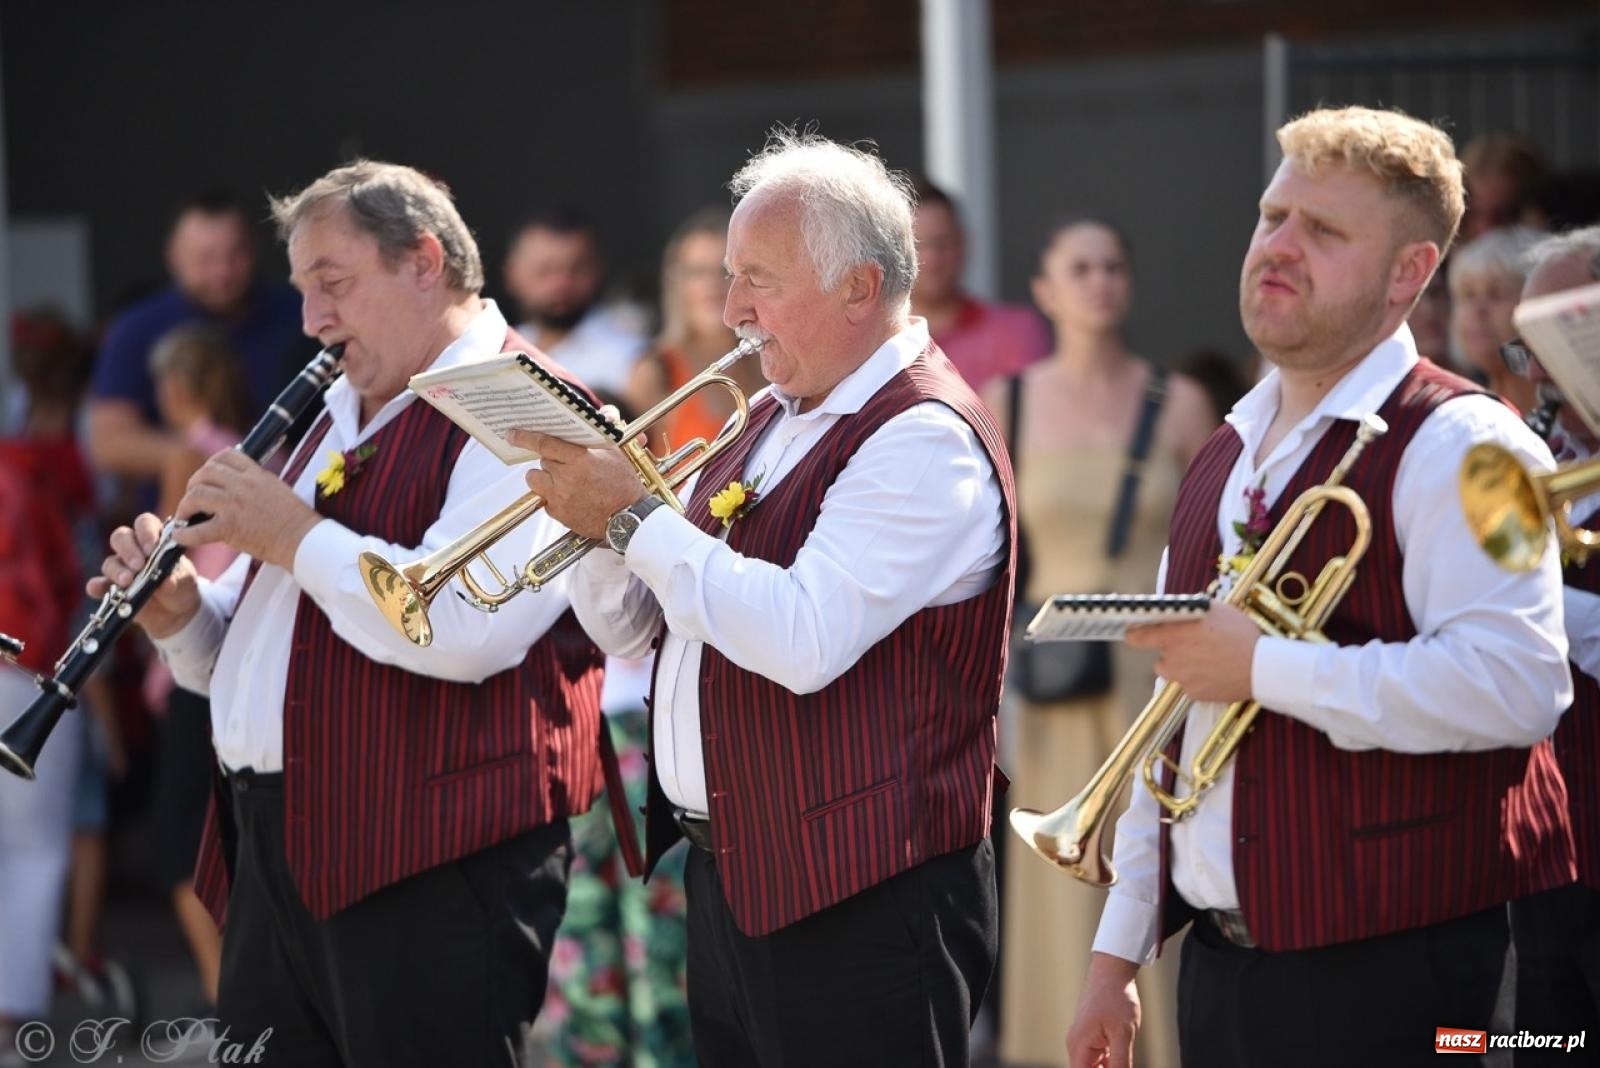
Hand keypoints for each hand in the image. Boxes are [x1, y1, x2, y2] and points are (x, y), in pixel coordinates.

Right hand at [87, 513, 201, 639]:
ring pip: (110, 561)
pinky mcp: (111, 589)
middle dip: (128, 550)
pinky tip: (97, 589)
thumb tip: (167, 582)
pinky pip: (98, 584)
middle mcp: (134, 550)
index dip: (146, 532)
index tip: (152, 548)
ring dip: (117, 570)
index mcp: (154, 538)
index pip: (144, 523)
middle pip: (121, 537)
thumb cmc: (182, 585)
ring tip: (127, 581)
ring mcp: (120, 569)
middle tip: (139, 565)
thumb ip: (177, 577)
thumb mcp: (185, 580)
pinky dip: (96, 586)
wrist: (177, 611)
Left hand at [169, 449, 321, 569]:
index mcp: (257, 474)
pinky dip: (184, 534)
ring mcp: (235, 505)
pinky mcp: (230, 528)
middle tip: (192, 499)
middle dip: (193, 484)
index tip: (207, 476)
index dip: (211, 464)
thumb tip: (238, 487)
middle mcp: (244, 485)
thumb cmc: (295, 521)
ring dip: (185, 506)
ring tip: (185, 517)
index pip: (226, 455)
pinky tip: (181, 537)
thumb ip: (257, 484)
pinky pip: (197, 529)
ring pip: (196, 495)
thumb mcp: (278, 490)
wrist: (304, 540)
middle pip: (206, 472)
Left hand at [508, 430, 647, 540]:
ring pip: (536, 480)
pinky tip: (571, 498)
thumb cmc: (624, 484)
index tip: (512, 434)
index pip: (543, 444)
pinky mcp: (559, 514)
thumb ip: (606, 430)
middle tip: (567, 464)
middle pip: (543, 461)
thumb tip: (607, 412)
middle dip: (551, 460)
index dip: (525, 438)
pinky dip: (554, 497)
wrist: (629, 518)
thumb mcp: (617, 453)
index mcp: (579, 460)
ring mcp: (560, 497)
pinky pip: (545, 500)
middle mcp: (566, 478)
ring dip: (545, 477)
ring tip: (562, 480)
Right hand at [1067, 952, 1141, 1067]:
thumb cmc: (1115, 996)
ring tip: (1124, 1057)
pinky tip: (1125, 1059)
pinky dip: (1113, 1063)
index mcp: (1079, 1047)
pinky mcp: (1094, 1036)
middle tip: (1124, 1064)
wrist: (1113, 969)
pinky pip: (1102, 1059)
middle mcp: (1078, 1046)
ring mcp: (1085, 1041)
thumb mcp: (1123, 1035)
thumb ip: (1121, 1064)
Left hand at [1125, 601, 1259, 702]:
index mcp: (1173, 635)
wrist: (1262, 667)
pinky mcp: (1194, 694)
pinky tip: (1214, 672)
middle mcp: (1172, 659)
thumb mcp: (1214, 609)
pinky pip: (1188, 686)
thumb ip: (1188, 611)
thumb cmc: (1240, 634)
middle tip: (1193, 646)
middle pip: (1160, 657)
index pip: (1137, 637)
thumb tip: (1174, 611)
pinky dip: (1197, 681)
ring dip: (1182, 667)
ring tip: (1205, 660)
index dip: (1134, 635)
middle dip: (1171, 652)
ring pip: (1172, 673)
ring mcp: (1182, 679)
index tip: (1133, 634)